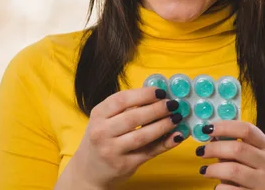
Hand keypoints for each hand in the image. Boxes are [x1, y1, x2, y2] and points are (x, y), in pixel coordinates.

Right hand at [59, 87, 183, 189]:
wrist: (88, 172)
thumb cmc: (101, 139)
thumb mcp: (105, 120)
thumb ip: (126, 108)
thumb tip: (159, 96)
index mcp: (98, 114)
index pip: (121, 100)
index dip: (144, 94)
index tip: (161, 92)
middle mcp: (101, 132)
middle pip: (133, 117)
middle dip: (157, 109)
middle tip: (173, 104)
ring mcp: (111, 150)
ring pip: (142, 136)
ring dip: (163, 125)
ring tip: (176, 118)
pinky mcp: (123, 165)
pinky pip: (148, 152)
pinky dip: (165, 143)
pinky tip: (177, 136)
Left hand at [195, 121, 264, 189]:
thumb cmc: (245, 171)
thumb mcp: (241, 155)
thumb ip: (229, 142)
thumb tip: (209, 131)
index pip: (247, 129)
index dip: (225, 127)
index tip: (207, 129)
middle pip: (239, 148)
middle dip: (215, 148)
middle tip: (200, 151)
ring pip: (234, 170)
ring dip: (214, 169)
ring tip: (204, 170)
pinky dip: (220, 187)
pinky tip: (217, 186)